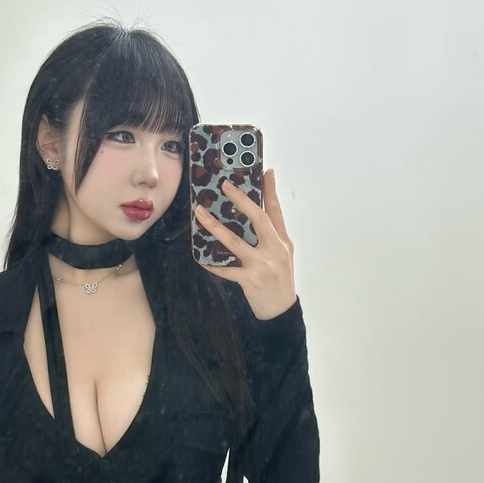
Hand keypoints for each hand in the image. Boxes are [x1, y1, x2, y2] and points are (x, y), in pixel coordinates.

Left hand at [194, 168, 296, 318]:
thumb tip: (258, 212)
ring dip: (214, 226)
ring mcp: (262, 265)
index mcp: (283, 241)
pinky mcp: (250, 280)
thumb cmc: (281, 280)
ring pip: (234, 242)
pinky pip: (226, 269)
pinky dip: (211, 263)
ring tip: (200, 214)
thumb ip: (272, 234)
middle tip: (225, 185)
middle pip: (258, 219)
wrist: (282, 311)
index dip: (271, 190)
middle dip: (241, 200)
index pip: (276, 211)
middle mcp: (275, 250)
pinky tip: (199, 256)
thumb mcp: (284, 254)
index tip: (266, 171)